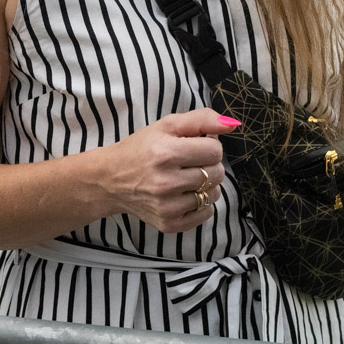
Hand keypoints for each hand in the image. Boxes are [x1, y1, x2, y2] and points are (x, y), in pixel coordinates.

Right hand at [95, 109, 232, 234]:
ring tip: (186, 178)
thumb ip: (202, 120)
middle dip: (208, 164)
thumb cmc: (141, 148)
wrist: (110, 180)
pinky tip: (184, 194)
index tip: (194, 146)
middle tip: (189, 162)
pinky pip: (206, 214)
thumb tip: (233, 124)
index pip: (215, 151)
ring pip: (214, 194)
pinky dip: (201, 203)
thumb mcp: (167, 125)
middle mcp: (167, 182)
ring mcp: (167, 206)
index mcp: (166, 153)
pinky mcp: (168, 223)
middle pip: (217, 173)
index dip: (208, 146)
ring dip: (206, 185)